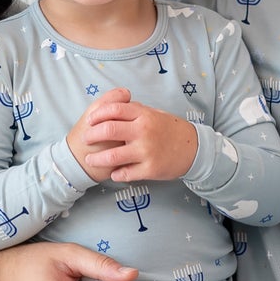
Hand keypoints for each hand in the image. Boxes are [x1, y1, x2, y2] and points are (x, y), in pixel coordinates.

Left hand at [68, 95, 197, 183]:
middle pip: (108, 131)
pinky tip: (113, 173)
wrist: (193, 149)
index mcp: (144, 114)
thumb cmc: (170, 130)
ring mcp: (147, 151)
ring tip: (90, 160)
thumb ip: (133, 110)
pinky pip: (125, 173)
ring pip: (112, 156)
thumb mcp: (154, 113)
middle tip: (85, 140)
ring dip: (97, 159)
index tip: (89, 121)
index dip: (97, 114)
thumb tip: (111, 105)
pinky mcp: (150, 169)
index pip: (113, 109)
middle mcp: (144, 131)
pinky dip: (115, 174)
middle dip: (91, 136)